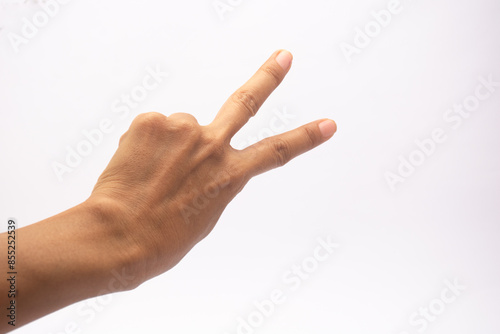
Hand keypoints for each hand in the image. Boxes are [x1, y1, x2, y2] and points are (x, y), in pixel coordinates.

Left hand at [87, 49, 336, 285]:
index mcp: (230, 176)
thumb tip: (200, 153)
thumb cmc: (161, 238)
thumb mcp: (204, 215)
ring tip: (151, 175)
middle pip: (247, 102)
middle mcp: (212, 146)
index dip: (305, 137)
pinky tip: (136, 165)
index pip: (277, 152)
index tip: (328, 124)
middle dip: (269, 77)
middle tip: (284, 56)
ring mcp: (182, 129)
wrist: (118, 236)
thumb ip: (213, 179)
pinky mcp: (151, 120)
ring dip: (169, 147)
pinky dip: (146, 145)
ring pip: (180, 129)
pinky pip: (154, 129)